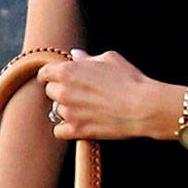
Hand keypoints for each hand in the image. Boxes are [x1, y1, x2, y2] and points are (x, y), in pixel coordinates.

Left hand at [38, 48, 173, 141]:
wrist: (142, 107)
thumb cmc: (128, 80)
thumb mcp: (109, 59)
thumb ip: (87, 58)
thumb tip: (76, 55)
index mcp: (68, 71)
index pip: (45, 72)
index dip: (51, 74)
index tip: (55, 78)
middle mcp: (64, 92)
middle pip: (50, 92)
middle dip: (60, 91)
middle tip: (77, 93)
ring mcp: (69, 113)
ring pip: (56, 111)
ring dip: (66, 109)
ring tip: (84, 109)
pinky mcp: (77, 131)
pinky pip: (59, 131)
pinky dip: (65, 128)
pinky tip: (76, 124)